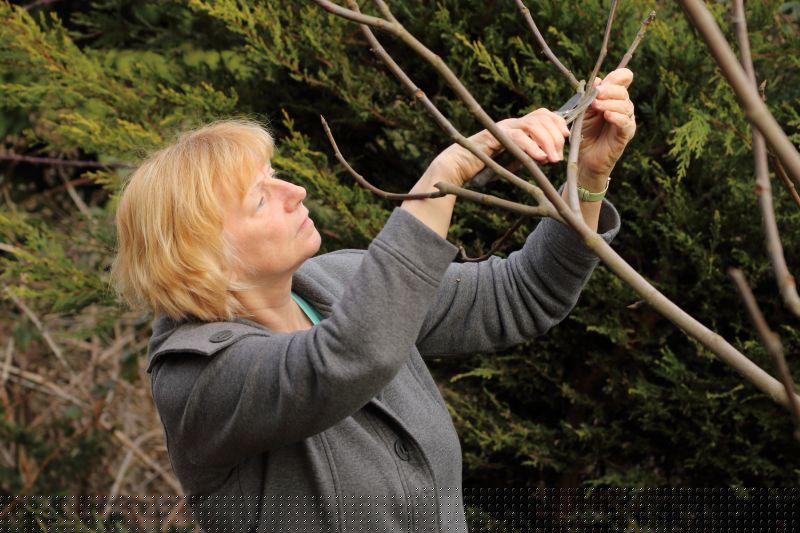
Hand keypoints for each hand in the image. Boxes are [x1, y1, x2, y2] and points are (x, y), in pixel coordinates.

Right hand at [430, 108, 570, 186]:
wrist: (459, 167)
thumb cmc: (485, 166)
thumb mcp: (514, 160)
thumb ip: (531, 156)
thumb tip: (551, 157)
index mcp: (517, 126)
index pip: (543, 114)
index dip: (558, 122)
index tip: (566, 137)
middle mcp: (511, 123)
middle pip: (541, 118)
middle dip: (554, 136)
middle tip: (558, 156)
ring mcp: (502, 127)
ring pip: (532, 125)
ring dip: (546, 142)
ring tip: (552, 159)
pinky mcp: (494, 136)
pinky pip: (517, 137)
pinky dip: (531, 147)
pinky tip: (540, 157)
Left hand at [578, 68, 636, 187]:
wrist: (585, 158)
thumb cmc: (585, 134)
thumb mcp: (584, 112)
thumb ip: (590, 97)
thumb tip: (596, 80)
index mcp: (613, 98)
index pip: (624, 79)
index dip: (617, 76)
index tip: (603, 81)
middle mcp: (623, 107)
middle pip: (623, 92)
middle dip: (609, 91)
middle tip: (596, 95)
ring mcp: (626, 120)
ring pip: (625, 105)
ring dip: (610, 103)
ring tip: (596, 106)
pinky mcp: (626, 134)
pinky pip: (625, 122)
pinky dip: (616, 117)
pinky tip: (607, 115)